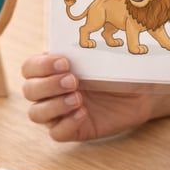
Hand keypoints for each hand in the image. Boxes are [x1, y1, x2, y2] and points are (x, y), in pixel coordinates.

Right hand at [21, 53, 169, 140]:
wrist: (141, 93)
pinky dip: (66, 124)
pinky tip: (83, 114)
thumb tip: (80, 36)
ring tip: (78, 98)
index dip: (41, 66)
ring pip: (36, 114)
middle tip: (73, 81)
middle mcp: (51, 91)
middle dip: (48, 85)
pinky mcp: (73, 130)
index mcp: (53, 69)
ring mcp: (60, 112)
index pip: (29, 68)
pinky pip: (56, 133)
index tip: (65, 62)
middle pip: (29, 91)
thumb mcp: (105, 57)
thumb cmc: (119, 70)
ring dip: (54, 105)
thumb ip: (87, 50)